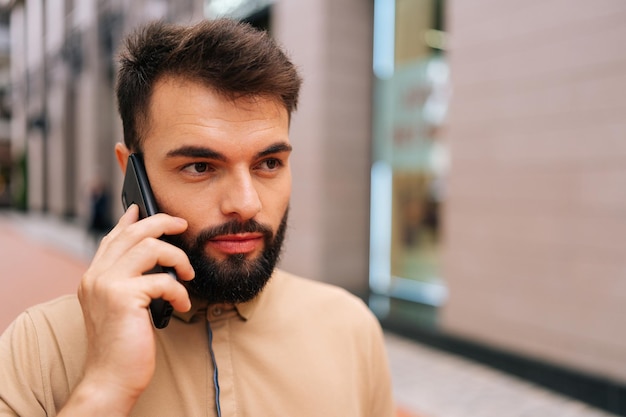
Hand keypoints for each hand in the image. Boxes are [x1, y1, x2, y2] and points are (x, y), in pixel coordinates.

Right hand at [60, 205, 194, 415]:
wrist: (110, 378)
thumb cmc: (122, 345)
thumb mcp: (120, 307)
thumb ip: (128, 281)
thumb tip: (150, 258)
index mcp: (93, 277)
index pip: (112, 238)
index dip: (128, 220)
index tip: (141, 207)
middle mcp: (96, 276)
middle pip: (133, 232)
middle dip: (162, 222)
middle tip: (182, 225)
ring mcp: (107, 285)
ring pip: (150, 247)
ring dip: (177, 258)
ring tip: (186, 274)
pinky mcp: (124, 298)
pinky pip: (163, 280)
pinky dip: (179, 291)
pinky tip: (181, 304)